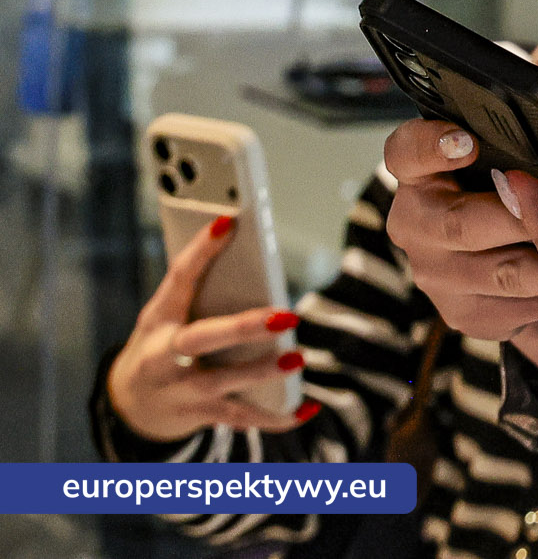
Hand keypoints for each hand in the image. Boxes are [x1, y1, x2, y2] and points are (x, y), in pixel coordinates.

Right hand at [107, 215, 316, 440]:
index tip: (229, 222)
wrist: (129, 404)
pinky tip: (307, 410)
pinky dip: (276, 418)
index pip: (178, 278)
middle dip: (243, 328)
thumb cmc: (162, 344)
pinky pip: (240, 417)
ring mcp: (179, 388)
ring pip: (223, 382)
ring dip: (262, 372)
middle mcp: (163, 354)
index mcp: (158, 318)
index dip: (200, 250)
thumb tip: (258, 265)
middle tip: (285, 316)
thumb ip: (203, 294)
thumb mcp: (168, 316)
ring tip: (297, 358)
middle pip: (202, 339)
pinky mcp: (197, 414)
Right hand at [382, 120, 537, 339]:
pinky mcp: (462, 314)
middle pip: (463, 224)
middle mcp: (414, 227)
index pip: (406, 152)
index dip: (432, 146)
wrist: (503, 262)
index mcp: (419, 176)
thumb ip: (513, 154)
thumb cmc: (506, 197)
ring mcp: (434, 276)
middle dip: (523, 219)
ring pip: (503, 273)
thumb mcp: (503, 164)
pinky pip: (519, 306)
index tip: (467, 143)